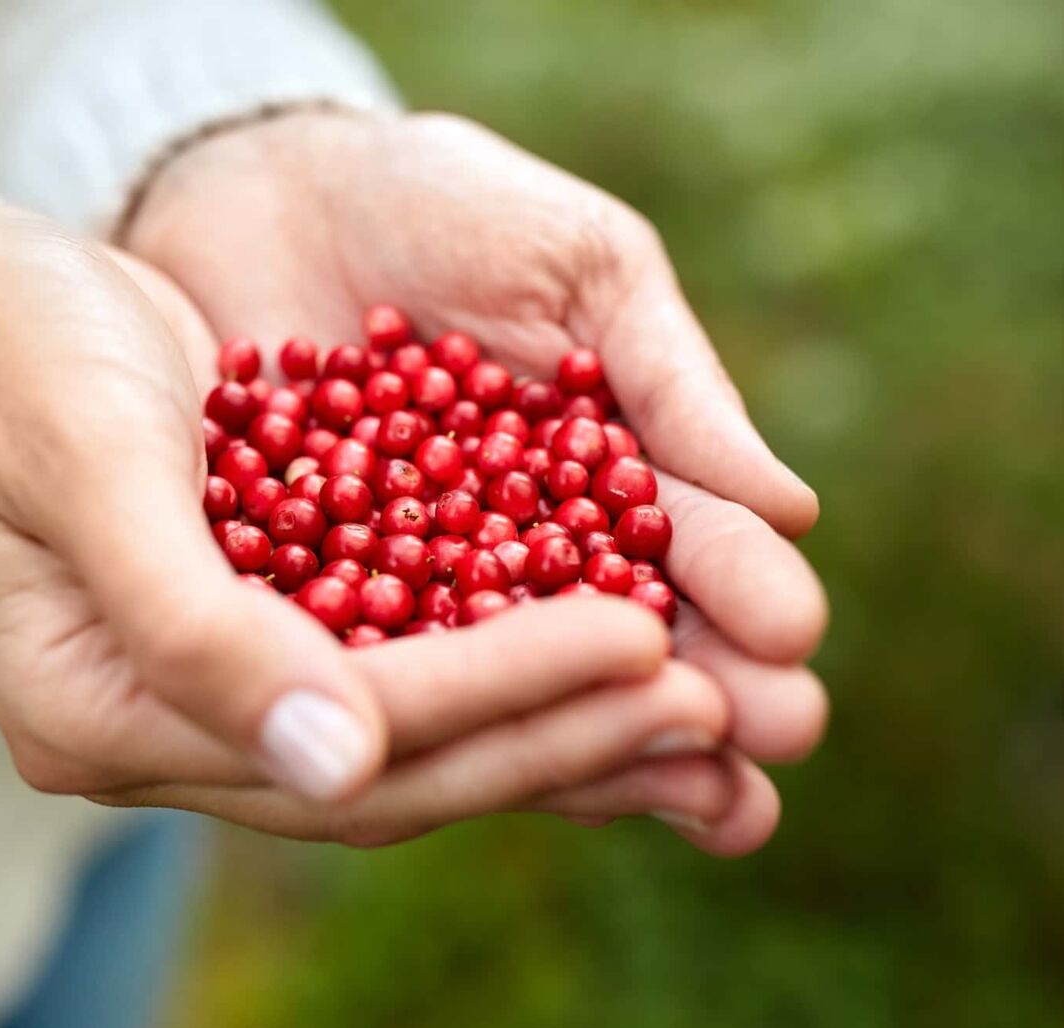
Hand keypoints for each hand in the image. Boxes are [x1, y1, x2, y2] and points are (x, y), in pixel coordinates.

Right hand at [0, 207, 740, 845]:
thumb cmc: (16, 357)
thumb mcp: (92, 466)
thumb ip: (197, 630)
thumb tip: (342, 765)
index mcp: (97, 718)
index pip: (337, 734)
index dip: (498, 697)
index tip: (648, 646)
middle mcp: (167, 734)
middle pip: (396, 765)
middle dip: (561, 734)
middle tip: (719, 705)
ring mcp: (221, 697)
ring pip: (420, 739)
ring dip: (564, 723)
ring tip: (705, 707)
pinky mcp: (270, 638)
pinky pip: (415, 671)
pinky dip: (518, 665)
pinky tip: (622, 652)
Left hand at [122, 111, 828, 851]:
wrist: (269, 186)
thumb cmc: (443, 206)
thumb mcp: (577, 267)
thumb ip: (666, 380)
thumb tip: (791, 507)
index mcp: (613, 469)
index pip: (691, 547)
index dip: (744, 595)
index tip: (793, 643)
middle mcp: (531, 552)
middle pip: (621, 644)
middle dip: (701, 699)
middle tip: (771, 747)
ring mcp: (426, 587)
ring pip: (515, 683)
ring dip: (597, 743)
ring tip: (692, 805)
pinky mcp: (314, 603)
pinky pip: (374, 665)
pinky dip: (428, 713)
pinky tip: (483, 763)